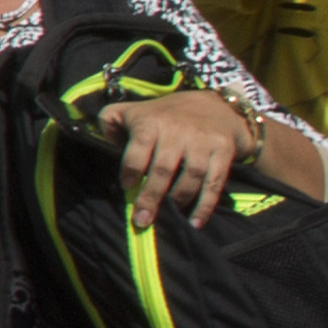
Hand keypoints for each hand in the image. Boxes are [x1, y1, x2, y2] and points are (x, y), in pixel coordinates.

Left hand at [103, 89, 251, 228]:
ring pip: (190, 176)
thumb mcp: (132, 110)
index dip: (131, 169)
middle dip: (151, 196)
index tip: (126, 187)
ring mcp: (202, 141)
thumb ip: (110, 122)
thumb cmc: (163, 115)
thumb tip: (105, 145)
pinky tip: (195, 222)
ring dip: (178, 200)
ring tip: (166, 218)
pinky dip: (205, 205)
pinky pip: (214, 182)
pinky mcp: (223, 151)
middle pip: (163, 168)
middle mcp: (178, 130)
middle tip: (141, 220)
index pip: (138, 147)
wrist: (213, 105)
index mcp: (151, 121)